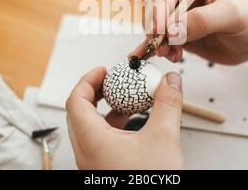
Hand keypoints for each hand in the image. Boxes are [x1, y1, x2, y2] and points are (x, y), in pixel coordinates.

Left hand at [66, 67, 183, 169]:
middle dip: (97, 92)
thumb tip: (171, 80)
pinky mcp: (104, 171)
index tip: (104, 69)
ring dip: (106, 109)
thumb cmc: (149, 183)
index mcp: (92, 141)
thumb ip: (168, 105)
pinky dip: (113, 126)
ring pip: (90, 128)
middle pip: (79, 112)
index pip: (76, 101)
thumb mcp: (164, 139)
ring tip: (127, 99)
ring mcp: (93, 164)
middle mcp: (87, 153)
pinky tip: (134, 123)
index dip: (88, 80)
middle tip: (113, 81)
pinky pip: (101, 141)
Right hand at [131, 0, 247, 63]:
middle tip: (157, 45)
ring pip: (159, 28)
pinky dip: (163, 51)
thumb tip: (172, 32)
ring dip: (158, 42)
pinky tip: (173, 58)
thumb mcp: (232, 15)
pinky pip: (165, 42)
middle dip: (155, 28)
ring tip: (169, 55)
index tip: (158, 28)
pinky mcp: (181, 35)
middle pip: (158, 8)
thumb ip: (203, 20)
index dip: (160, 7)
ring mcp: (181, 17)